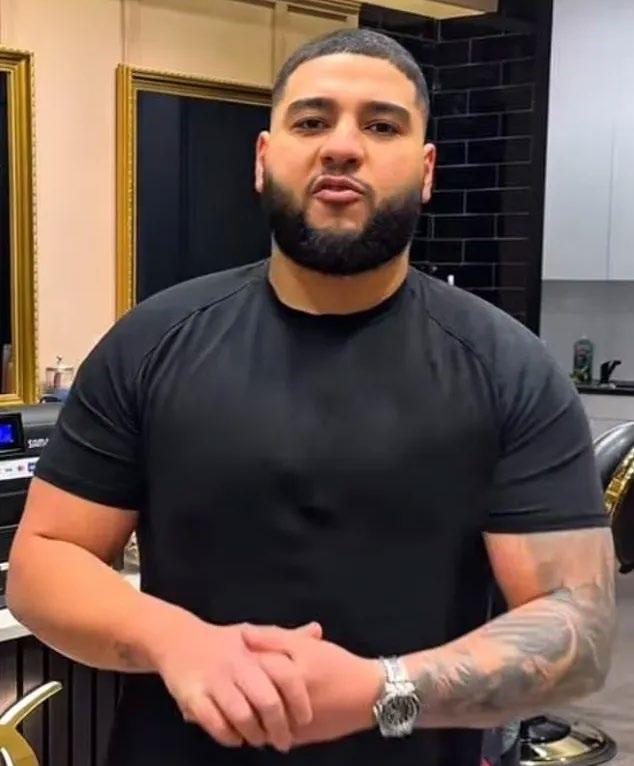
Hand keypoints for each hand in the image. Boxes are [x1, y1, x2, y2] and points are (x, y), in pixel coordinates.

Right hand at [153, 616, 321, 752]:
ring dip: (255, 735)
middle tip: (285, 741)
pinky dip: (228, 736)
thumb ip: (287, 637)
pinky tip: (236, 738)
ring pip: (242, 716)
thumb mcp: (257, 634)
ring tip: (261, 741)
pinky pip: (214, 723)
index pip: (287, 676)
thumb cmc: (225, 641)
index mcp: (256, 650)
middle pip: (267, 702)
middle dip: (279, 728)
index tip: (307, 719)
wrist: (178, 640)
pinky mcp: (193, 694)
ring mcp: (214, 679)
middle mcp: (237, 664)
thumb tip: (318, 631)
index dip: (299, 701)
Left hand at [243, 626, 382, 746]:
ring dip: (249, 707)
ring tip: (247, 693)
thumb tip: (242, 635)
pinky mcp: (296, 739)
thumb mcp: (306, 647)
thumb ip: (273, 639)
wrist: (368, 696)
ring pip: (256, 718)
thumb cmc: (337, 665)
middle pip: (249, 696)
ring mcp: (289, 725)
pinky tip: (264, 708)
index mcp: (288, 675)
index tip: (233, 656)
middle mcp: (285, 704)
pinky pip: (270, 732)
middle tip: (236, 678)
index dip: (239, 660)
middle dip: (241, 687)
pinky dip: (263, 721)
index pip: (249, 669)